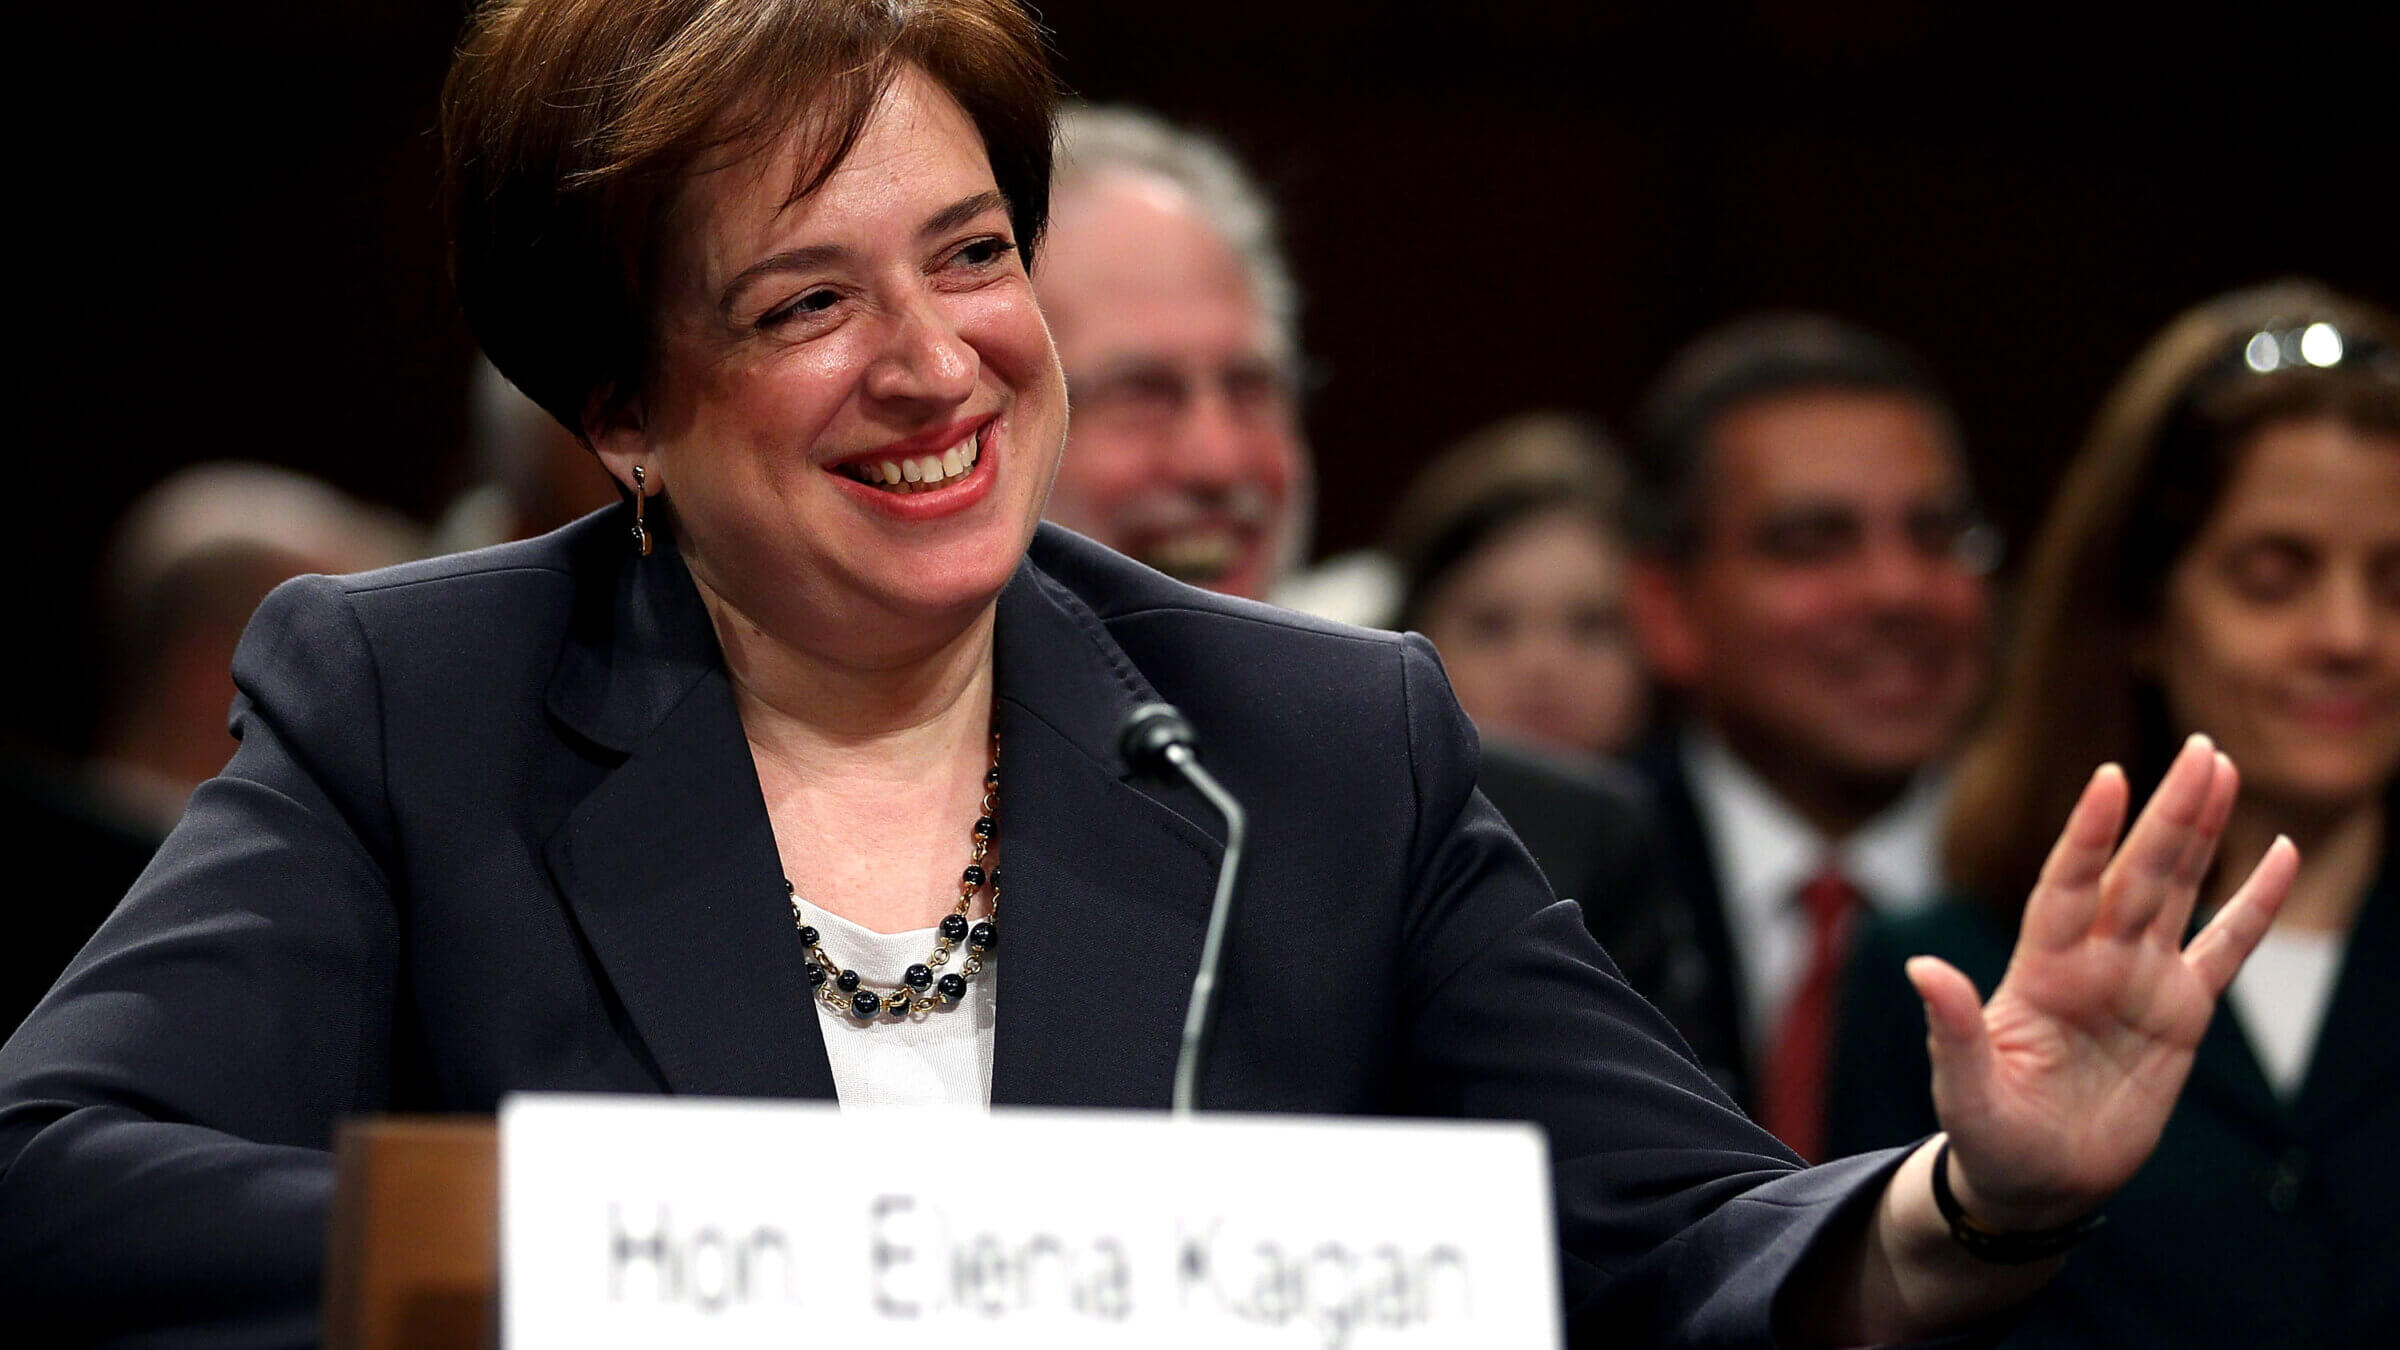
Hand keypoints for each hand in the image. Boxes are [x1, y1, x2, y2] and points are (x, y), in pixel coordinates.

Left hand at [1908, 734, 2296, 1229]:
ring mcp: (2139, 980)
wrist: (2033, 1181)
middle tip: (2202, 748)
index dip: (2087, 836)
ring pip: (2177, 890)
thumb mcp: (1963, 1089)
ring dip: (2201, 832)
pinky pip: (2225, 948)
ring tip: (2223, 769)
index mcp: (2040, 971)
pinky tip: (2278, 855)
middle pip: (2136, 873)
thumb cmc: (1988, 1133)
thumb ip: (1951, 1030)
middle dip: (2167, 812)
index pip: (2066, 887)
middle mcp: (2093, 960)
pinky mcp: (2180, 1014)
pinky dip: (2254, 905)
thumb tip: (1920, 967)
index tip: (2109, 780)